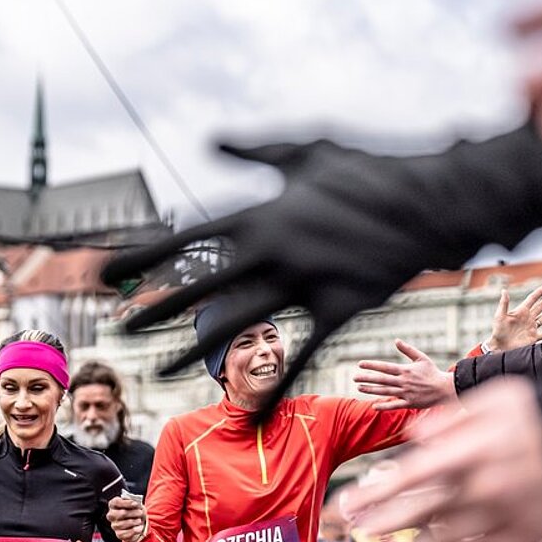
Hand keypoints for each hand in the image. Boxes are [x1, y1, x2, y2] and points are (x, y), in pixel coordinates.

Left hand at [102, 136, 492, 419]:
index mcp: (260, 215)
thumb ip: (254, 150)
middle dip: (157, 310)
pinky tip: (251, 402)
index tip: (109, 270)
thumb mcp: (306, 150)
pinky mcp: (339, 309)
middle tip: (120, 328)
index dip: (145, 256)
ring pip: (239, 326)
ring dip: (195, 351)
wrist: (433, 199)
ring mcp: (304, 285)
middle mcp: (273, 253)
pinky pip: (301, 351)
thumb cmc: (368, 171)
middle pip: (201, 288)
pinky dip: (276, 379)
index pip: (188, 240)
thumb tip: (211, 139)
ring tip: (157, 370)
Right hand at [107, 496, 147, 541]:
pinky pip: (124, 534)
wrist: (139, 522)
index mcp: (113, 504)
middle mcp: (111, 515)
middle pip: (119, 514)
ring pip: (121, 524)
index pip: (116, 502)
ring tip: (140, 520)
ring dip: (133, 522)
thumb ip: (134, 501)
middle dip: (131, 513)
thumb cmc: (135, 510)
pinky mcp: (119, 534)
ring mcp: (114, 525)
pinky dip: (133, 531)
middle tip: (140, 512)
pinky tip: (139, 528)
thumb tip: (134, 501)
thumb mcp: (135, 503)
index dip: (126, 503)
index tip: (136, 504)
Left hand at [342, 377, 541, 541]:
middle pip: (416, 513)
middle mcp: (476, 488)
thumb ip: (447, 418)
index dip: (373, 495)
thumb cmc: (536, 413)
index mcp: (464, 454)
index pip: (406, 478)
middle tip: (354, 534)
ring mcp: (499, 516)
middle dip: (380, 525)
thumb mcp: (490, 400)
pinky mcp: (521, 536)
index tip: (348, 506)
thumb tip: (414, 435)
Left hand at [354, 339, 455, 409]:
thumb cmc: (432, 372)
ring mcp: (406, 393)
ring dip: (371, 390)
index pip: (385, 367)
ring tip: (359, 387)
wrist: (446, 389)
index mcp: (405, 370)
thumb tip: (396, 340)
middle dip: (367, 378)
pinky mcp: (410, 403)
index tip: (360, 364)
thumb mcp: (421, 358)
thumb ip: (408, 350)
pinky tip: (373, 406)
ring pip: (385, 391)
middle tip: (354, 377)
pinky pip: (395, 405)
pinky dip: (384, 406)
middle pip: (382, 379)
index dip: (372, 365)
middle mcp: (404, 381)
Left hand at [485, 287, 541, 351]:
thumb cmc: (498, 330)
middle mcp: (526, 319)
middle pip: (538, 308)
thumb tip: (504, 290)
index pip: (531, 300)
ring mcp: (530, 328)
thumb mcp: (500, 315)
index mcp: (520, 312)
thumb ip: (504, 303)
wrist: (500, 345)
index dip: (537, 294)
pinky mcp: (532, 338)